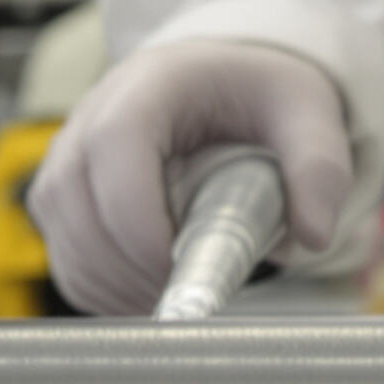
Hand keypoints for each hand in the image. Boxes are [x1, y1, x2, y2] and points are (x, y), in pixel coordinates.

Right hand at [29, 39, 353, 314]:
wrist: (227, 89)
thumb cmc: (260, 96)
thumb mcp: (307, 114)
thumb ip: (319, 168)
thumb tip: (313, 235)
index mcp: (148, 86)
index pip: (114, 147)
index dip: (140, 220)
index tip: (184, 263)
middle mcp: (92, 117)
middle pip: (74, 202)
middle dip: (130, 266)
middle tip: (190, 292)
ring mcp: (68, 161)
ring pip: (66, 240)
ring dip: (117, 287)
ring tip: (179, 297)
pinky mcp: (64, 203)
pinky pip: (68, 262)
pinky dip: (105, 294)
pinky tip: (153, 296)